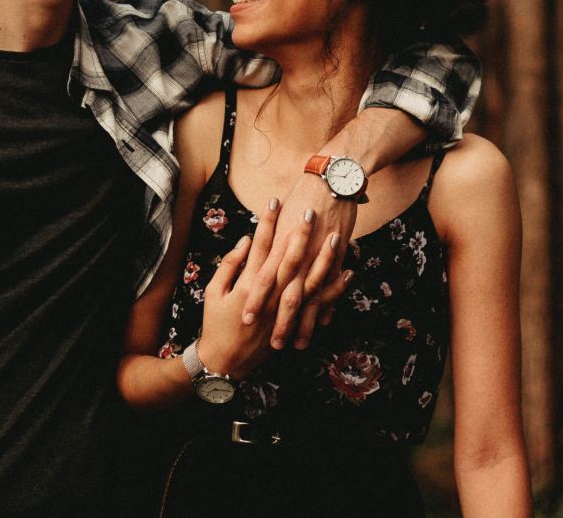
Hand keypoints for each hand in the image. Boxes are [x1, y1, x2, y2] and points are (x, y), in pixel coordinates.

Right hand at [199, 198, 351, 374]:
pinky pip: (319, 304)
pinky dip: (334, 289)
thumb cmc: (215, 323)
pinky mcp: (293, 323)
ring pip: (309, 280)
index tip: (273, 201)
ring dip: (324, 258)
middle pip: (289, 259)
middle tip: (310, 211)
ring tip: (335, 236)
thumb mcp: (214, 292)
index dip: (268, 222)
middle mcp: (270, 296)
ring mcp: (284, 311)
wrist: (225, 361)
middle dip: (301, 234)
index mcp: (248, 285)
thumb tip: (246, 241)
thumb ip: (230, 265)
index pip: (260, 246)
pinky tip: (348, 272)